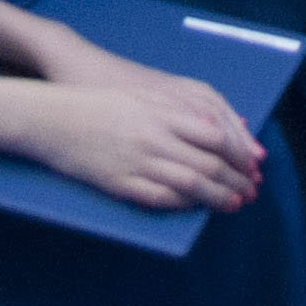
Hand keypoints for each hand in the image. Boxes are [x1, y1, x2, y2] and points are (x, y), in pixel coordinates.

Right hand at [0, 68, 265, 212]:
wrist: (51, 118)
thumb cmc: (96, 102)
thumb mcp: (142, 97)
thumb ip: (180, 111)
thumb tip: (219, 128)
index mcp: (162, 112)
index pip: (217, 136)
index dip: (241, 154)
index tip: (254, 165)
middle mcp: (154, 137)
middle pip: (210, 164)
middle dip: (237, 180)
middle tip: (252, 189)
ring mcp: (138, 162)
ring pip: (193, 185)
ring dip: (219, 197)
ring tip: (234, 203)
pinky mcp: (122, 184)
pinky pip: (163, 199)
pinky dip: (186, 205)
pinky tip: (197, 207)